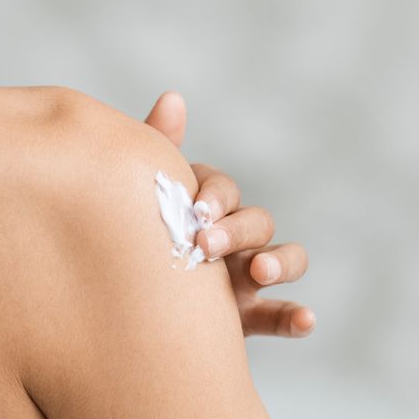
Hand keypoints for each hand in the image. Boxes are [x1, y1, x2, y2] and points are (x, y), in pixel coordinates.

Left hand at [143, 90, 316, 337]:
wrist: (112, 314)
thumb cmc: (125, 246)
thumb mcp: (138, 202)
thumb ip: (155, 153)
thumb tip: (173, 97)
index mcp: (204, 207)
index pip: (222, 189)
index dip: (215, 197)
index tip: (197, 211)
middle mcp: (232, 238)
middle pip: (257, 221)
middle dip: (238, 230)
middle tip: (207, 245)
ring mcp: (245, 278)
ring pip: (285, 259)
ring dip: (280, 262)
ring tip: (261, 271)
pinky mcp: (248, 317)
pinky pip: (279, 315)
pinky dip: (297, 317)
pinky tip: (306, 321)